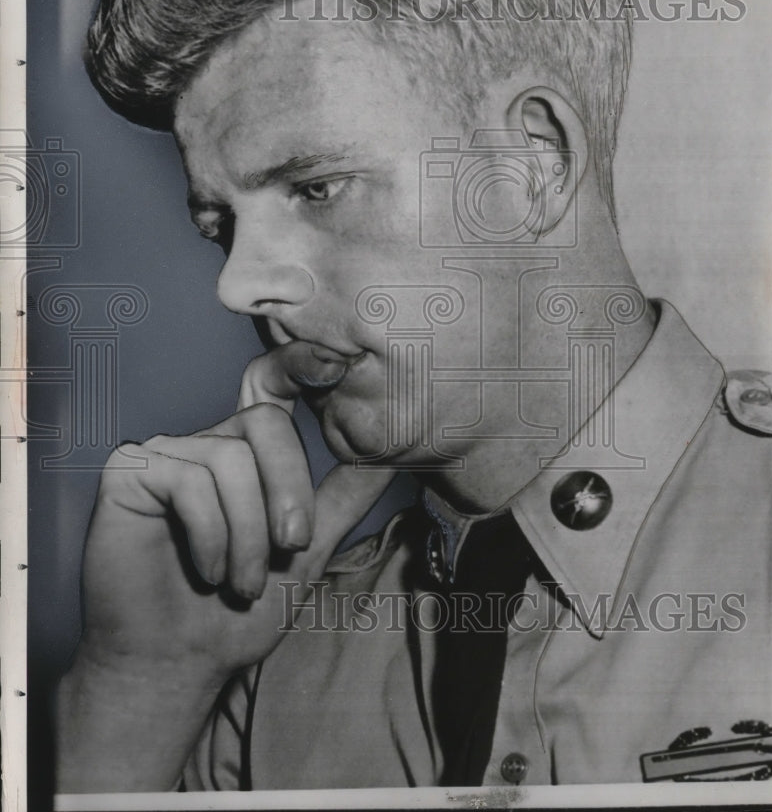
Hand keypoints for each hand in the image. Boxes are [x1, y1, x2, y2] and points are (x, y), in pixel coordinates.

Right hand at [78, 343, 393, 682]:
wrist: (178, 665)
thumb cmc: (239, 613)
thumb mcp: (308, 552)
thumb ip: (342, 499)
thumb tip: (389, 454)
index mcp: (249, 454)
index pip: (272, 386)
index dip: (300, 362)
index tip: (339, 360)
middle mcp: (208, 444)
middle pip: (264, 422)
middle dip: (289, 491)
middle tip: (291, 549)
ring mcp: (167, 455)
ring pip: (230, 459)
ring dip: (248, 534)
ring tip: (243, 582)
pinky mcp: (129, 473)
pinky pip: (188, 480)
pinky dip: (210, 534)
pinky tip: (207, 570)